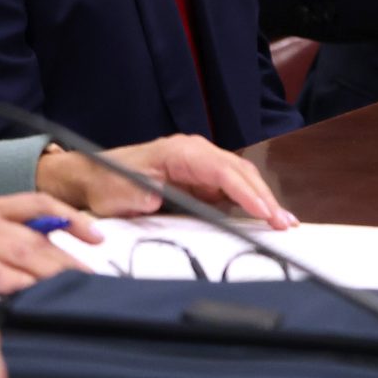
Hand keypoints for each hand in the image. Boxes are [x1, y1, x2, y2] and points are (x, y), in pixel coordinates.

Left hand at [36, 136, 296, 228]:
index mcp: (180, 151)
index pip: (221, 170)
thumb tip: (155, 195)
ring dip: (262, 202)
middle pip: (239, 173)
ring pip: (241, 180)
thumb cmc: (106, 182)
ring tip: (285, 225)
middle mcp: (196, 154)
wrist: (92, 177)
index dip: (244, 191)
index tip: (263, 213)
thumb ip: (136, 193)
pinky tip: (267, 220)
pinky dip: (251, 205)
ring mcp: (201, 168)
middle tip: (285, 224)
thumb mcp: (117, 191)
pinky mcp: (201, 182)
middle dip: (263, 198)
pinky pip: (232, 191)